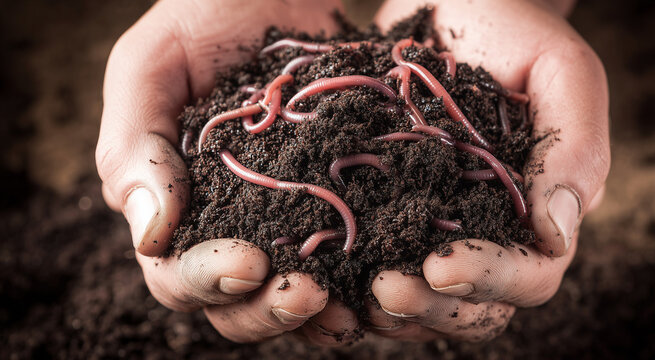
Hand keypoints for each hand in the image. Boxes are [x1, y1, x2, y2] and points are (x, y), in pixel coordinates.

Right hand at [95, 0, 358, 343]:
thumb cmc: (209, 16)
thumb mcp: (154, 64)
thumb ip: (134, 143)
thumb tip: (151, 234)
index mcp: (177, 205)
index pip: (176, 273)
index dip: (206, 280)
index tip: (248, 263)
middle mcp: (231, 225)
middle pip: (238, 302)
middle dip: (268, 308)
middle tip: (308, 294)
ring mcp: (291, 219)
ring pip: (296, 296)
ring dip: (321, 314)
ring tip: (354, 305)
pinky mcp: (344, 204)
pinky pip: (353, 260)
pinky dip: (367, 280)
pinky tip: (389, 279)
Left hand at [369, 0, 609, 340]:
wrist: (448, 4)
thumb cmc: (511, 29)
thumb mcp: (560, 71)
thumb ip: (573, 147)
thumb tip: (555, 234)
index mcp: (536, 211)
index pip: (530, 276)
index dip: (492, 280)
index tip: (442, 265)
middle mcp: (486, 232)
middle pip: (472, 309)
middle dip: (431, 308)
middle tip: (385, 287)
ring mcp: (431, 228)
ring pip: (418, 304)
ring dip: (383, 311)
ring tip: (341, 295)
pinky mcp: (383, 215)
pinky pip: (367, 268)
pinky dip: (344, 285)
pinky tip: (314, 277)